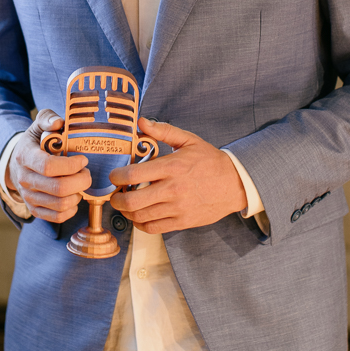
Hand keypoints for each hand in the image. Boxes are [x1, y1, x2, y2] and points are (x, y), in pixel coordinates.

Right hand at [6, 109, 91, 222]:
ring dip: (78, 194)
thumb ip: (48, 119)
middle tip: (86, 172)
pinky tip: (74, 196)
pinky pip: (57, 217)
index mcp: (25, 157)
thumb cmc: (33, 143)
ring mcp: (29, 197)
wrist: (15, 165)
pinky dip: (71, 209)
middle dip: (81, 181)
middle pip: (59, 188)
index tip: (83, 159)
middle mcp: (25, 179)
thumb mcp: (37, 125)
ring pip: (60, 204)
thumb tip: (58, 123)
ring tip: (80, 182)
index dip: (71, 165)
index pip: (49, 166)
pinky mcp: (34, 209)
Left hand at [108, 117, 246, 233]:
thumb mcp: (188, 140)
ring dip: (127, 212)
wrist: (235, 183)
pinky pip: (153, 228)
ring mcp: (177, 208)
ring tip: (126, 205)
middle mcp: (172, 189)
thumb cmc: (210, 161)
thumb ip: (163, 131)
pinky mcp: (182, 222)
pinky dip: (141, 224)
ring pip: (140, 217)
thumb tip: (142, 122)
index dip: (117, 177)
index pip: (134, 174)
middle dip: (116, 199)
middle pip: (132, 201)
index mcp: (172, 166)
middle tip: (115, 195)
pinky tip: (140, 216)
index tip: (114, 176)